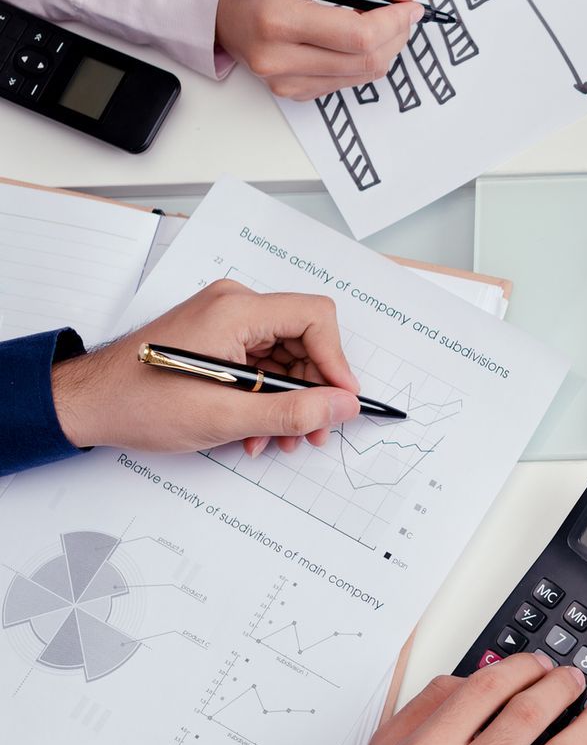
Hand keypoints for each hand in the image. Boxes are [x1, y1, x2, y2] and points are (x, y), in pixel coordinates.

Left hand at [49, 280, 361, 458]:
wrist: (85, 404)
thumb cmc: (140, 403)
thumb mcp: (225, 416)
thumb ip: (292, 411)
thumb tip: (343, 405)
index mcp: (236, 310)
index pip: (315, 317)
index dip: (336, 361)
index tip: (341, 399)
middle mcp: (234, 305)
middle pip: (303, 340)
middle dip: (312, 390)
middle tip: (314, 431)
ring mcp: (224, 320)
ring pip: (284, 356)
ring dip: (288, 401)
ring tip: (279, 439)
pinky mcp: (217, 337)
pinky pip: (261, 363)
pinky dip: (266, 397)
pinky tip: (255, 429)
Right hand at [214, 0, 420, 99]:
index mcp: (276, 19)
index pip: (359, 35)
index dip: (395, 20)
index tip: (409, 3)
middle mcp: (276, 58)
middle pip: (366, 59)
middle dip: (397, 33)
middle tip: (402, 11)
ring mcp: (283, 80)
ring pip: (363, 74)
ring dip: (385, 47)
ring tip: (381, 20)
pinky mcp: (291, 91)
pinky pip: (347, 82)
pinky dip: (363, 60)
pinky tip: (355, 37)